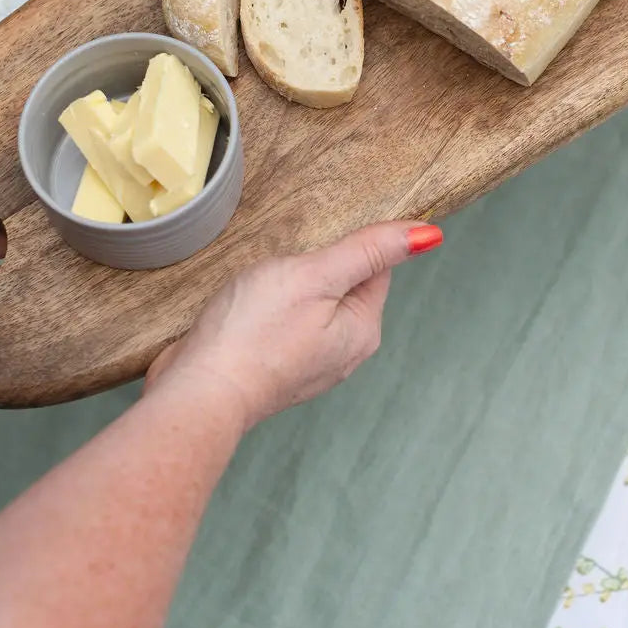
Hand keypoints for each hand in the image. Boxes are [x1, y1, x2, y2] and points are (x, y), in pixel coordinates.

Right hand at [145, 222, 442, 429]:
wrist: (198, 392)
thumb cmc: (253, 333)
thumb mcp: (315, 276)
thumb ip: (368, 251)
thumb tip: (429, 235)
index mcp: (363, 329)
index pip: (375, 267)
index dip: (347, 243)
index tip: (314, 241)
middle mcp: (344, 352)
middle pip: (342, 286)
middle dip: (314, 267)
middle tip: (280, 268)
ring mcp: (309, 365)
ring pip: (310, 306)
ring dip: (287, 289)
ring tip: (260, 291)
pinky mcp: (276, 369)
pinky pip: (284, 327)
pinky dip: (268, 312)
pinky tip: (247, 311)